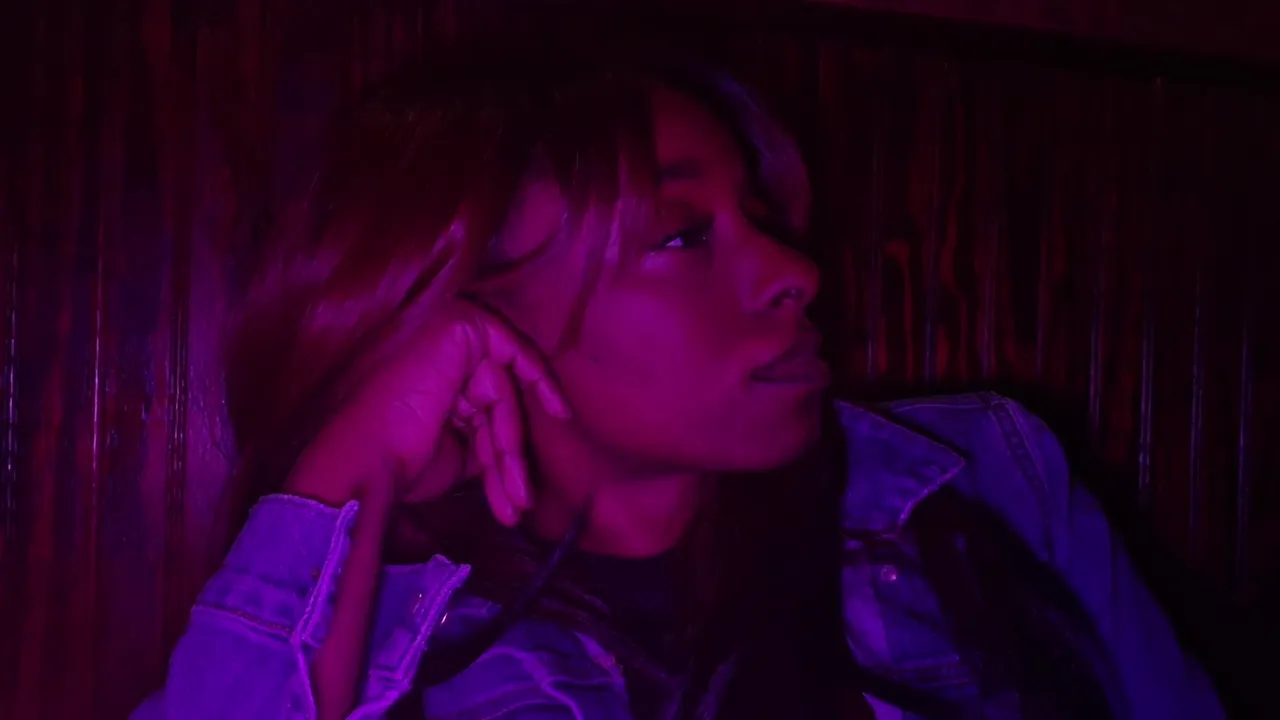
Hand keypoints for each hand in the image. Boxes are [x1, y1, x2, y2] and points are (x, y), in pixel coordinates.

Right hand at [286, 298, 569, 524]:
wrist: (370, 461)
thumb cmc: (403, 465)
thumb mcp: (458, 455)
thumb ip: (488, 437)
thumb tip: (522, 452)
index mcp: (435, 385)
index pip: (486, 413)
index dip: (507, 453)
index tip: (524, 493)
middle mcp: (442, 359)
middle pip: (497, 405)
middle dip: (509, 458)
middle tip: (518, 504)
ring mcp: (448, 339)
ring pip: (504, 394)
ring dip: (510, 448)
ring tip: (514, 496)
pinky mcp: (460, 327)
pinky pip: (512, 350)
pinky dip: (537, 377)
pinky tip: (558, 410)